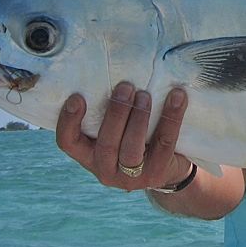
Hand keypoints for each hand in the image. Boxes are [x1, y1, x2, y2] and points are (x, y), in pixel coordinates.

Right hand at [56, 82, 191, 190]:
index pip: (69, 142)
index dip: (68, 121)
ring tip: (144, 95)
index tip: (76, 97)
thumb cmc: (136, 140)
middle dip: (116, 113)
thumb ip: (110, 112)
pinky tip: (177, 97)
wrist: (169, 171)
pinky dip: (171, 117)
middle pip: (106, 144)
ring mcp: (132, 177)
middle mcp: (105, 170)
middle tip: (125, 87)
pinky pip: (165, 142)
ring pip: (132, 148)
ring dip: (138, 118)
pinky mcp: (158, 173)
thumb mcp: (117, 132)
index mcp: (89, 156)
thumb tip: (114, 70)